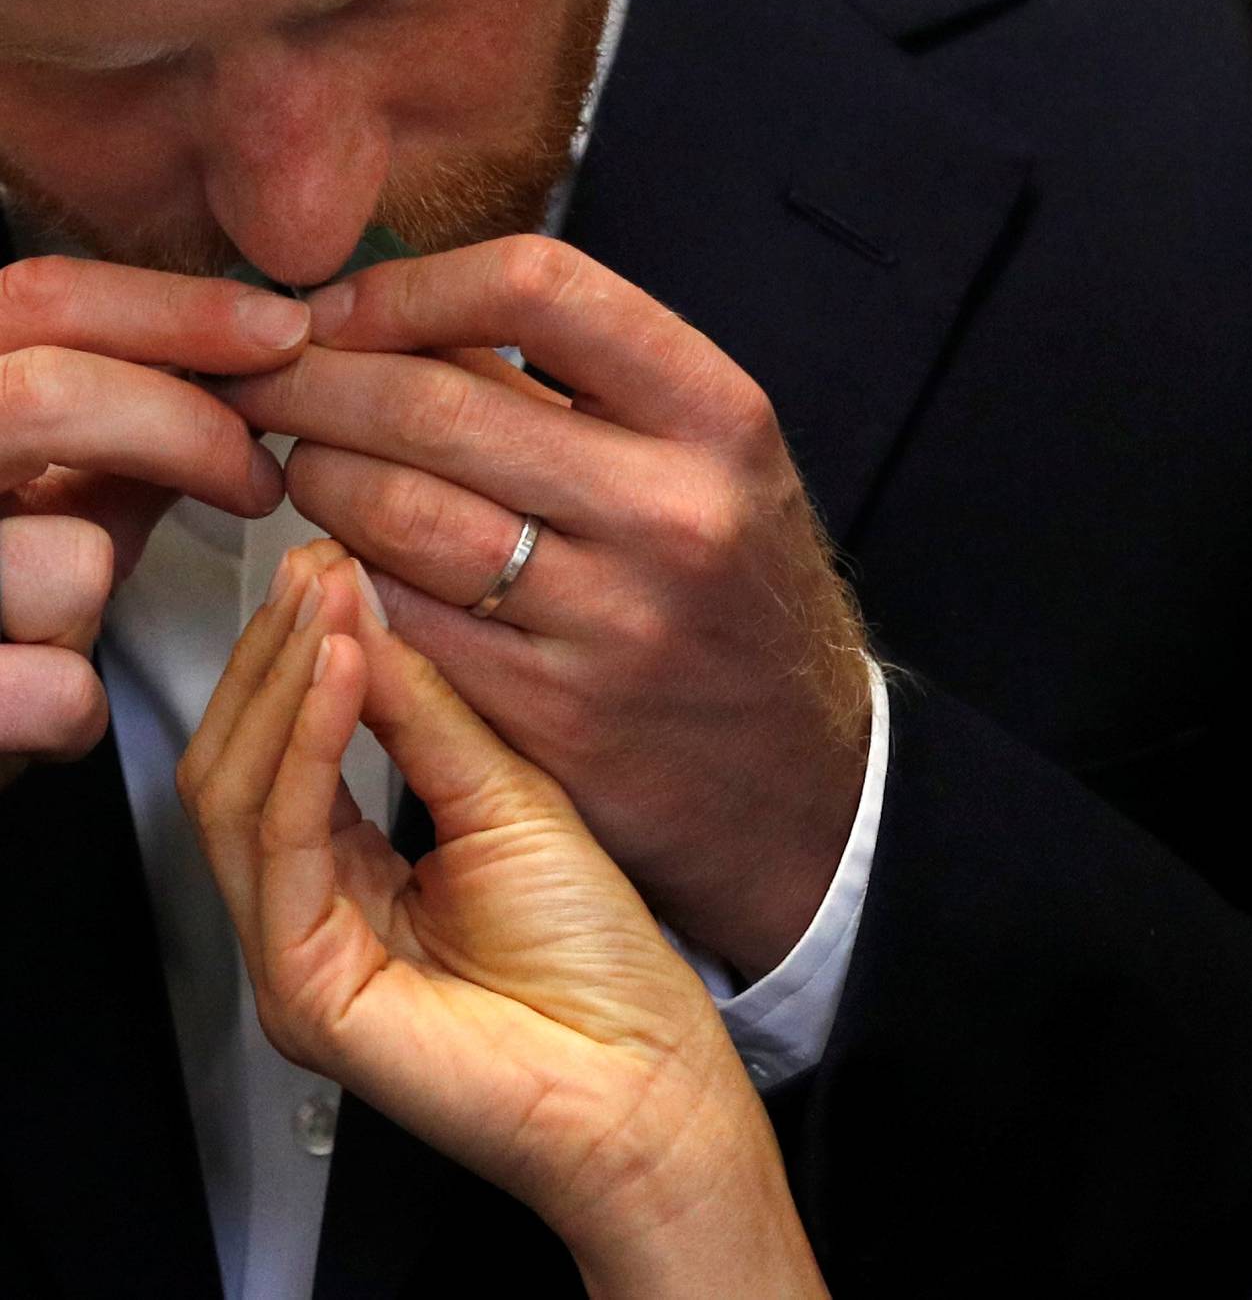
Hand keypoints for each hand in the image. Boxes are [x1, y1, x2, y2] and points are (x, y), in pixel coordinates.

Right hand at [0, 255, 309, 788]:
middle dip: (183, 429)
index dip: (173, 310)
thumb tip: (256, 356)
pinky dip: (76, 705)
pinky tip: (41, 701)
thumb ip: (128, 423)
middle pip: (45, 395)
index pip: (39, 301)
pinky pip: (59, 689)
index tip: (286, 332)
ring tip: (53, 624)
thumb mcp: (47, 490)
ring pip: (70, 560)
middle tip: (261, 476)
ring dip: (98, 599)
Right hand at [178, 541, 827, 1299]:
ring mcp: (295, 955)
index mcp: (344, 869)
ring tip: (327, 601)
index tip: (330, 558)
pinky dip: (306, 748)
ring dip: (282, 683)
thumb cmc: (595, 954)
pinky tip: (342, 675)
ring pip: (235, 797)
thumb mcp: (503, 789)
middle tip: (315, 566)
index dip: (294, 648)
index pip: (276, 745)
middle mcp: (303, 913)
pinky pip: (281, 849)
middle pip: (232, 765)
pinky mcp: (305, 990)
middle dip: (272, 654)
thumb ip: (426, 707)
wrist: (643, 1071)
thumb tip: (365, 600)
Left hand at [217, 238, 870, 975]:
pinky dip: (347, 577)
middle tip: (265, 375)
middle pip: (439, 403)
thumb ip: (560, 381)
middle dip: (317, 379)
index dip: (412, 287)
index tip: (345, 306)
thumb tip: (388, 312)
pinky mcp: (552, 717)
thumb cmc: (727, 580)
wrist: (798, 772)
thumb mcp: (696, 454)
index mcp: (717, 415)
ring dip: (317, 474)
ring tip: (303, 459)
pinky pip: (401, 619)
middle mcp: (674, 512)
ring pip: (397, 515)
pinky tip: (343, 555)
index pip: (540, 288)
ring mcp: (613, 623)